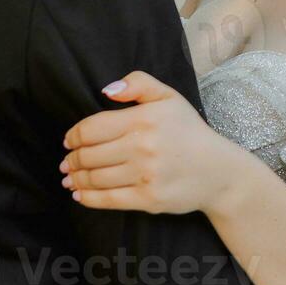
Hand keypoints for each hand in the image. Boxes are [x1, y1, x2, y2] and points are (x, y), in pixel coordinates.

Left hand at [60, 70, 245, 214]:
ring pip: (95, 178)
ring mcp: (145, 174)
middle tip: (67, 161)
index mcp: (144, 119)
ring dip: (76, 178)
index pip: (92, 128)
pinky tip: (79, 195)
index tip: (68, 141)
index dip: (74, 135)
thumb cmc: (190, 131)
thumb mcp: (169, 97)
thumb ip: (138, 84)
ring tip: (69, 177)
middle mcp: (142, 147)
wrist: (219, 172)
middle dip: (72, 159)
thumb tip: (107, 90)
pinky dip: (88, 198)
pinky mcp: (148, 199)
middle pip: (89, 154)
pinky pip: (108, 200)